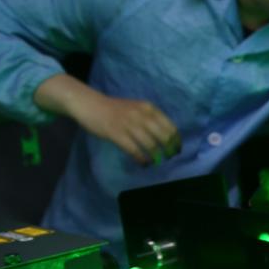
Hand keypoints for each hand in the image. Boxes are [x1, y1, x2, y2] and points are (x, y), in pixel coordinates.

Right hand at [35, 73, 182, 165]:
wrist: (91, 105)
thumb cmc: (115, 109)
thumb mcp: (137, 108)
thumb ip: (151, 118)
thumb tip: (167, 136)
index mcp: (149, 108)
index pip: (170, 126)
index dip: (176, 140)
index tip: (177, 148)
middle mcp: (141, 115)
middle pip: (163, 137)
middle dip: (169, 150)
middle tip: (169, 157)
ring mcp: (129, 125)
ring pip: (150, 145)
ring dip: (156, 157)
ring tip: (156, 162)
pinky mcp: (117, 134)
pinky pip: (135, 150)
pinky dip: (142, 159)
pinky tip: (144, 163)